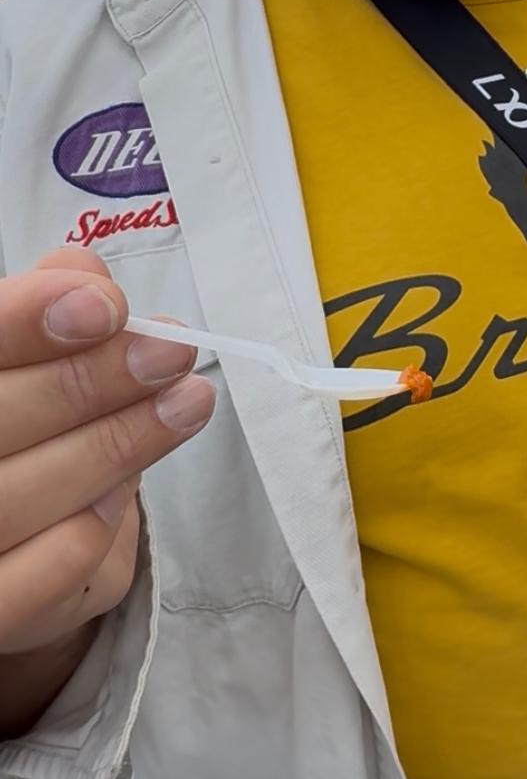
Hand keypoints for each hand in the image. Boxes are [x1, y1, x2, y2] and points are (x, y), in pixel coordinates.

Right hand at [0, 248, 215, 658]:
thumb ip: (52, 301)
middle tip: (173, 350)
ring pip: (19, 496)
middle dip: (90, 381)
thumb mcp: (33, 354)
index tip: (104, 307)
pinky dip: (93, 525)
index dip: (23, 320)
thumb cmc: (25, 418)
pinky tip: (128, 487)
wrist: (17, 536)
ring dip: (115, 444)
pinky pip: (42, 573)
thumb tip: (85, 277)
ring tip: (187, 404)